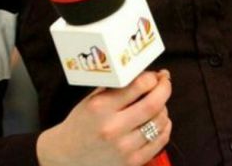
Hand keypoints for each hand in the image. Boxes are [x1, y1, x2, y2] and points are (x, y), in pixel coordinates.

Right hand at [36, 70, 171, 165]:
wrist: (67, 156)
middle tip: (164, 82)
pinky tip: (160, 120)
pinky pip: (160, 141)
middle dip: (164, 89)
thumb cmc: (82, 122)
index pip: (138, 86)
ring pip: (159, 122)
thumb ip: (118, 86)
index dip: (152, 77)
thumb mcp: (94, 98)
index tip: (154, 75)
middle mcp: (113, 128)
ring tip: (158, 102)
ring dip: (164, 108)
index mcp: (101, 107)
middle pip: (153, 104)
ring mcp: (123, 148)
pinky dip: (164, 127)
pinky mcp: (131, 163)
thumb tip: (148, 75)